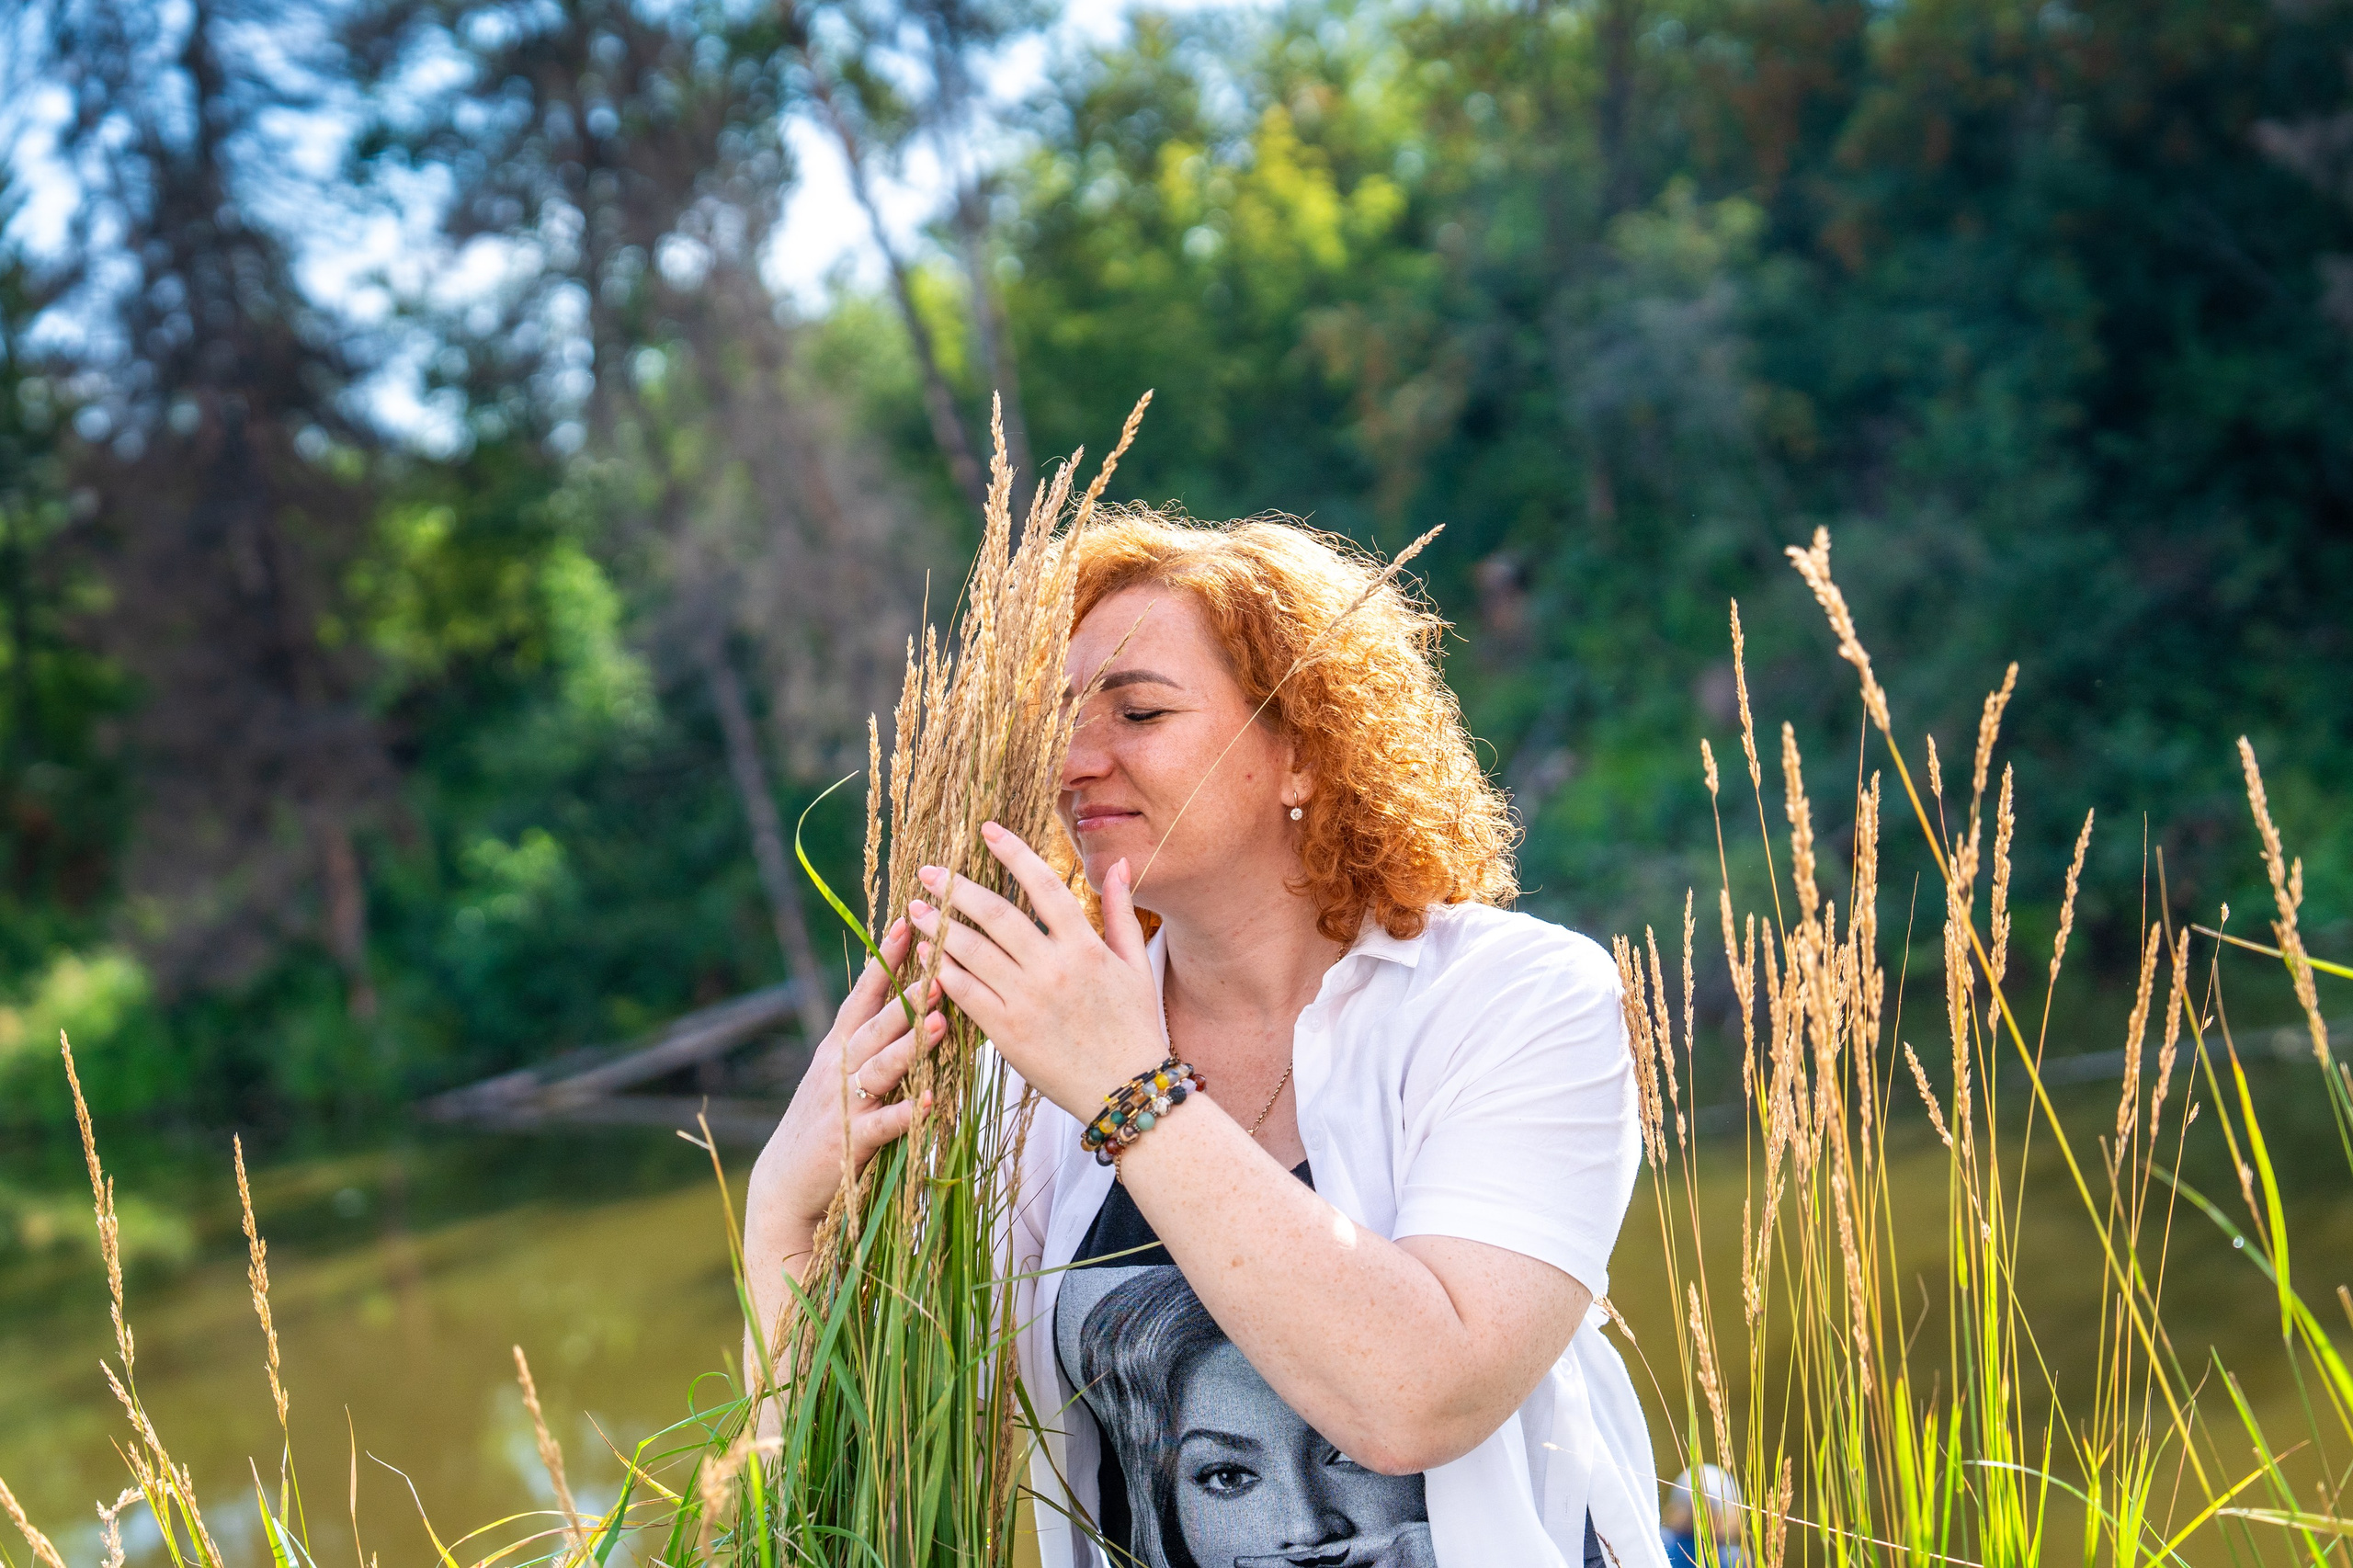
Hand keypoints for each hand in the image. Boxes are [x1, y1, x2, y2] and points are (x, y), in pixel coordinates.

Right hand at [747, 916, 945, 1245]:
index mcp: (840, 1046)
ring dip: (909, 1046)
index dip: (885, 959)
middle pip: (875, 1024)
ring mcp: (844, 1104)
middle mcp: (840, 1067)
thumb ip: (872, 1040)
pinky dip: (906, 1114)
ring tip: (938, 1024)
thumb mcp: (841, 1073)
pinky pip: (883, 1124)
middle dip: (906, 995)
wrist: (787, 1184)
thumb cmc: (826, 1122)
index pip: (864, 995)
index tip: (907, 921)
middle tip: (938, 965)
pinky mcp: (851, 1142)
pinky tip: (929, 1103)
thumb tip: (915, 1001)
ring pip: (880, 1068)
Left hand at [906, 820, 1163, 1119]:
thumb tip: (1119, 865)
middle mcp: (1053, 968)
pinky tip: (926, 956)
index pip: (1042, 886)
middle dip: (957, 889)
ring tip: (916, 910)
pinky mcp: (1008, 1033)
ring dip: (940, 927)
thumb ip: (1121, 912)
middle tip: (929, 872)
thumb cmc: (1135, 1026)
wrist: (1126, 1091)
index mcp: (1085, 946)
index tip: (986, 830)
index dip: (1013, 853)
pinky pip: (966, 994)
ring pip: (973, 952)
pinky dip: (943, 972)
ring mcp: (1028, 1000)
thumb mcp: (1136, 965)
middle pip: (996, 914)